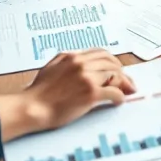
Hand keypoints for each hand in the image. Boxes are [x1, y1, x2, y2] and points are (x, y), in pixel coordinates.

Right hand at [0, 49, 136, 140]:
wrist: (33, 107)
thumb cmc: (39, 92)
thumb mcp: (52, 67)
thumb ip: (67, 61)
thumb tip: (84, 62)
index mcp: (72, 56)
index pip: (100, 53)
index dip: (112, 62)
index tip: (117, 70)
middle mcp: (81, 63)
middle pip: (111, 63)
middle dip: (121, 72)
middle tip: (127, 82)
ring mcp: (87, 77)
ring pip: (115, 75)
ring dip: (123, 84)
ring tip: (125, 92)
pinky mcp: (91, 93)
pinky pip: (113, 92)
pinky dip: (119, 97)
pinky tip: (118, 101)